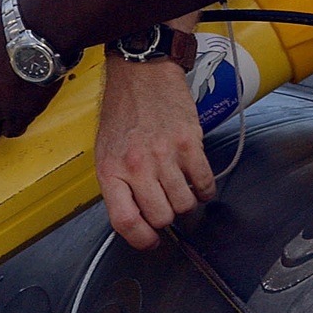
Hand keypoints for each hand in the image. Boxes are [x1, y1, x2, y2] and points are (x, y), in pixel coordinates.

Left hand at [95, 54, 215, 248]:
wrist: (142, 71)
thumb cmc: (123, 109)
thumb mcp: (106, 150)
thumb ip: (118, 184)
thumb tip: (137, 217)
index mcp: (110, 170)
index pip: (126, 222)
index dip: (141, 240)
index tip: (151, 240)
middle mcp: (137, 165)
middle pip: (161, 217)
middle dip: (167, 217)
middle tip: (167, 205)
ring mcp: (164, 155)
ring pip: (185, 204)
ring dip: (186, 202)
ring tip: (182, 189)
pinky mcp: (189, 143)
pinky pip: (205, 182)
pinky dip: (205, 189)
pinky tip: (198, 181)